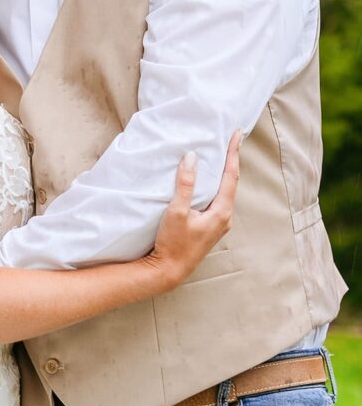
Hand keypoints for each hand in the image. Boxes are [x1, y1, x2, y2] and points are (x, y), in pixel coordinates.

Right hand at [147, 129, 241, 290]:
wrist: (169, 271)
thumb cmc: (173, 243)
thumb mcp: (177, 211)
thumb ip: (185, 184)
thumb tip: (192, 157)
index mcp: (221, 212)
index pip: (231, 175)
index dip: (234, 153)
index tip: (237, 134)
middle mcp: (224, 217)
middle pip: (231, 182)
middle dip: (231, 160)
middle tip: (230, 139)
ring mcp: (218, 223)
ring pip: (224, 191)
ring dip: (223, 172)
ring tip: (220, 154)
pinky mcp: (209, 226)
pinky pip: (216, 198)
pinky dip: (215, 184)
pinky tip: (208, 179)